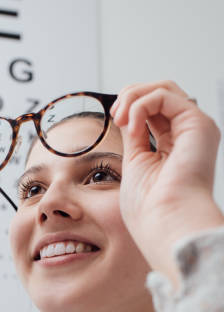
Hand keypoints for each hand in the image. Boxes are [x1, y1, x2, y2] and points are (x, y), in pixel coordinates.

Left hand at [111, 80, 223, 287]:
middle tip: (114, 115)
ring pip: (163, 88)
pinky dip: (141, 106)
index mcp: (174, 145)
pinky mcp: (198, 125)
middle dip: (131, 96)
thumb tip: (124, 113)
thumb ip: (134, 135)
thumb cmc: (150, 207)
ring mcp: (195, 128)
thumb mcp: (135, 161)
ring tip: (120, 117)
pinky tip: (132, 127)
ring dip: (133, 97)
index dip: (130, 106)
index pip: (153, 110)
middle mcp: (188, 134)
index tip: (113, 119)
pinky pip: (165, 95)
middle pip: (160, 92)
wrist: (166, 223)